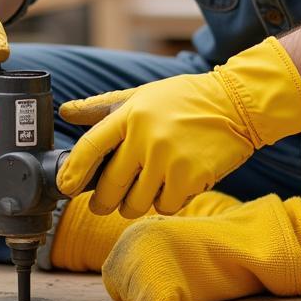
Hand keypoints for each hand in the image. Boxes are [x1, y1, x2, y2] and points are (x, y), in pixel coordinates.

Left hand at [56, 37, 300, 218]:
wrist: (236, 104)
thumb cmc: (183, 99)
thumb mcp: (140, 95)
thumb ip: (100, 107)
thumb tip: (65, 112)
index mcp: (129, 114)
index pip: (90, 146)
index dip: (73, 172)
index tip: (65, 188)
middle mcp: (145, 136)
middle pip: (110, 186)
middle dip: (103, 202)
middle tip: (103, 204)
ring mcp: (168, 159)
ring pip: (136, 203)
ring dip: (137, 202)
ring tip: (147, 186)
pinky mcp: (190, 177)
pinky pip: (165, 205)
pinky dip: (167, 200)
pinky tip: (175, 182)